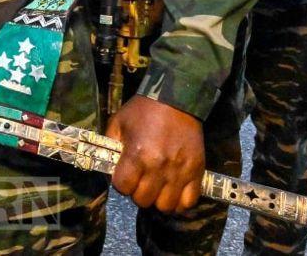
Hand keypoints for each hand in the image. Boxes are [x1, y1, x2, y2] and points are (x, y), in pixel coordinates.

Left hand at [106, 95, 203, 213]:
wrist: (176, 100)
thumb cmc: (143, 111)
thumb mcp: (118, 122)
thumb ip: (111, 146)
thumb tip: (109, 167)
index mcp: (137, 154)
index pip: (123, 187)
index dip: (121, 183)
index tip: (125, 175)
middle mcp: (159, 166)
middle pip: (143, 200)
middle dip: (138, 192)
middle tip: (141, 180)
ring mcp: (179, 171)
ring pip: (165, 206)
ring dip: (158, 199)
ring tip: (157, 187)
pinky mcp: (197, 172)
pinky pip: (188, 202)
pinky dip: (180, 202)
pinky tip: (173, 191)